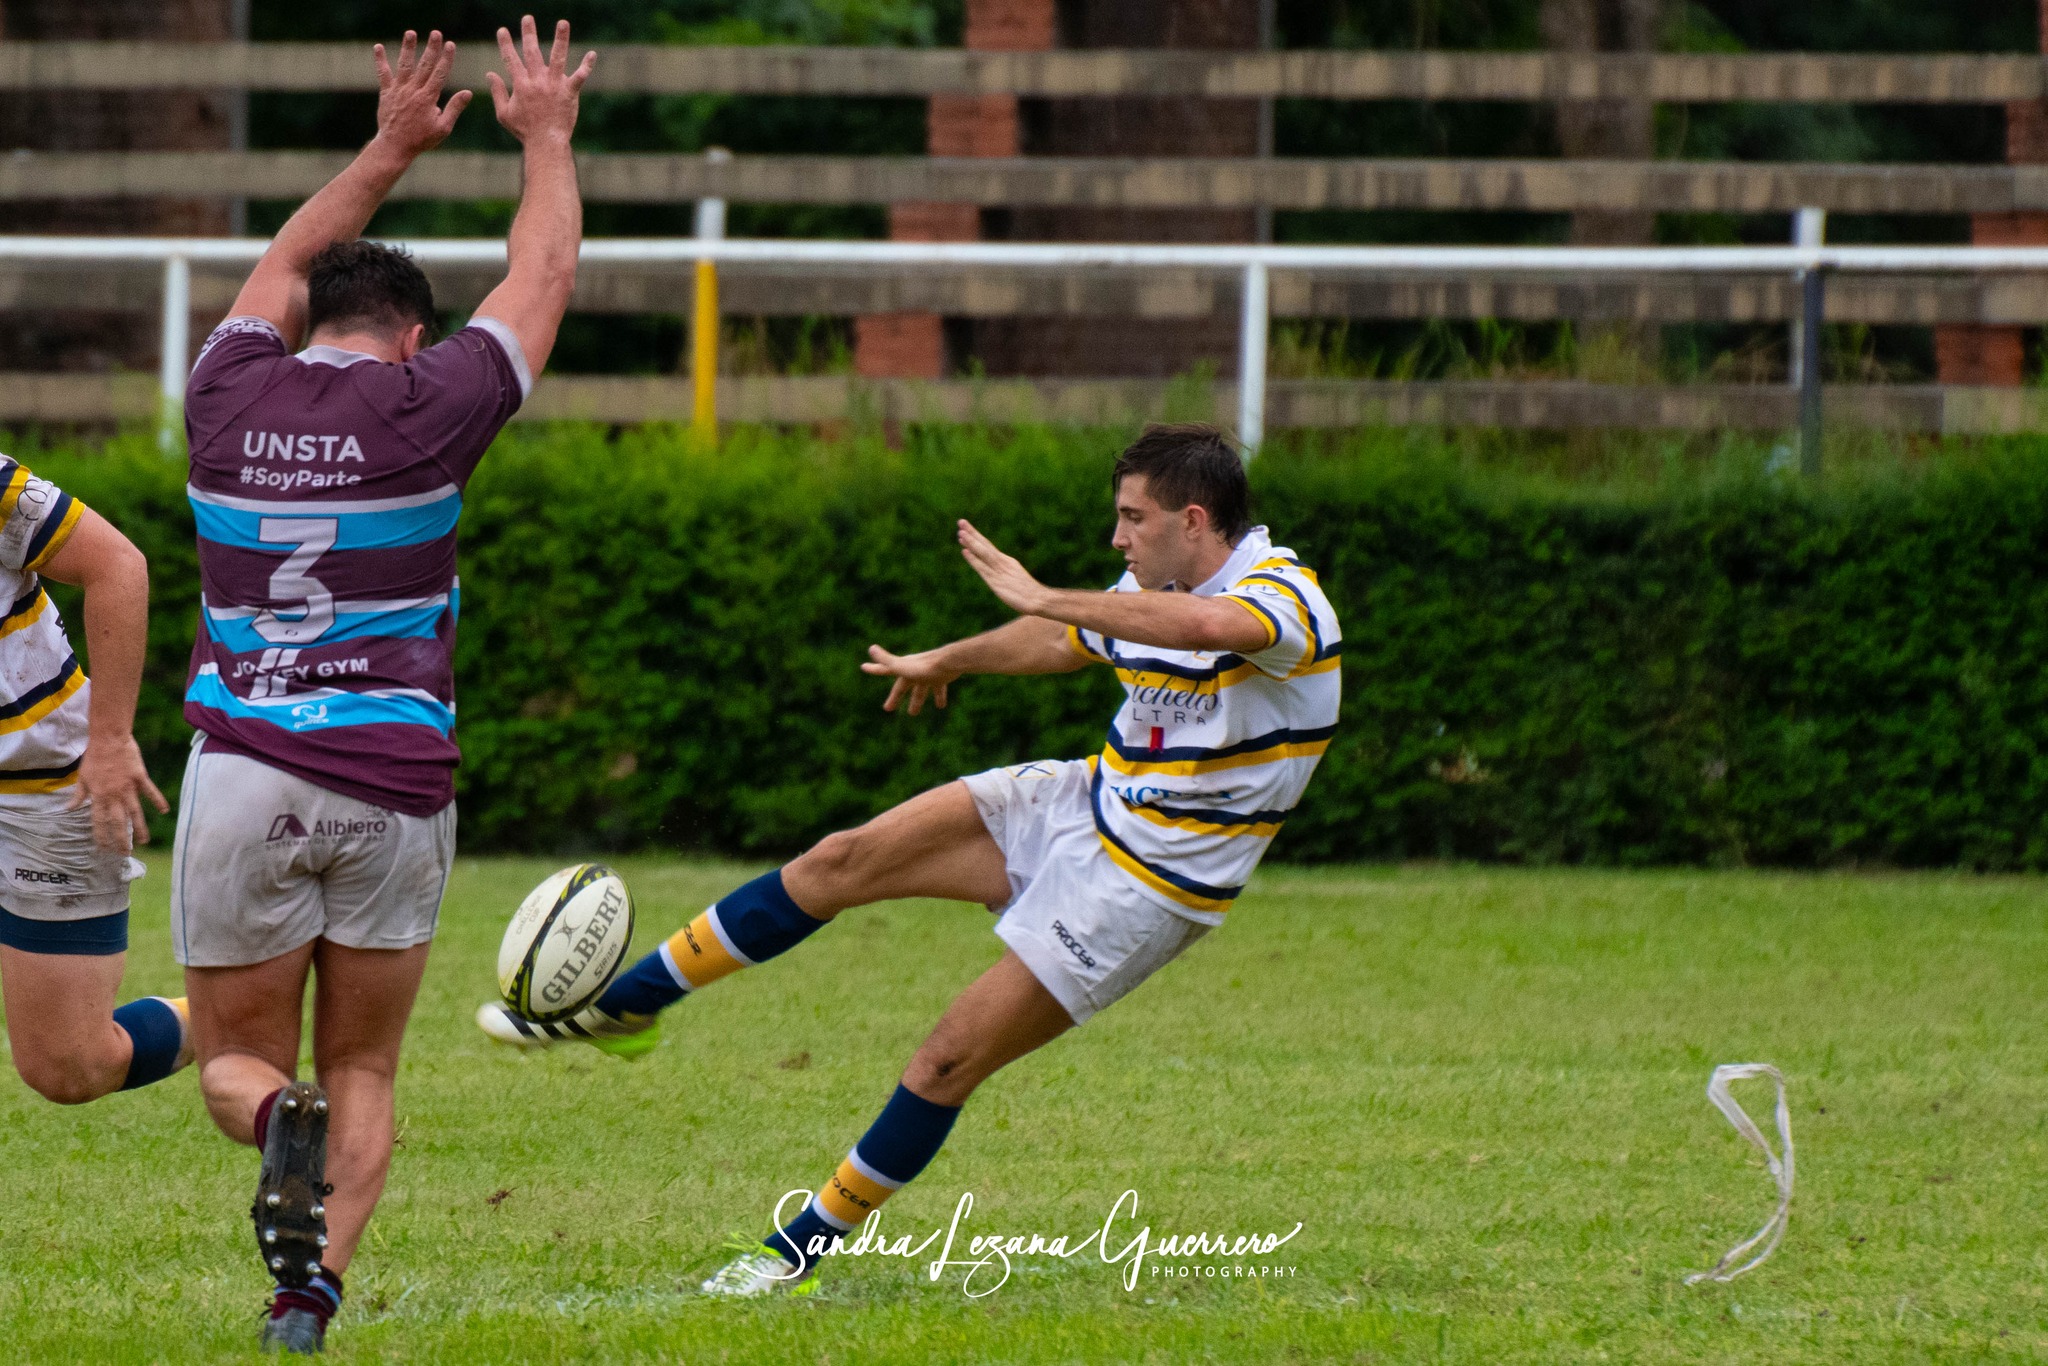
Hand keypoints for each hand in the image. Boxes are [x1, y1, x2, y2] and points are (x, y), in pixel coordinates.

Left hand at [67, 735, 169, 851]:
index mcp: (99, 796)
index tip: (104, 848)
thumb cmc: (94, 758)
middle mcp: (114, 795)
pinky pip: (150, 792)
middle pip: (118, 822)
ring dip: (139, 828)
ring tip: (144, 841)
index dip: (102, 836)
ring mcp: (129, 787)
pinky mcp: (140, 778)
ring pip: (135, 812)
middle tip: (125, 853)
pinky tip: (165, 811)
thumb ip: (78, 796)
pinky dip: (158, 801)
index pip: (100, 822)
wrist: (109, 739)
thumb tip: (68, 809)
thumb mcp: (82, 778)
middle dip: (121, 839)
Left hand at [372, 30, 470, 158]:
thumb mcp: (443, 128)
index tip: (451, 45)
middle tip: (436, 33)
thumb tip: (468, 93)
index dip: (446, 58)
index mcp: (428, 98)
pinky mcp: (386, 93)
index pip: (440, 74)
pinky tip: (379, 47)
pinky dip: (381, 60)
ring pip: (404, 65)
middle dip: (431, 48)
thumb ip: (454, 108)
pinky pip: (383, 74)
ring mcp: (398, 90)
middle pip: (424, 65)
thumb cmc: (421, 139)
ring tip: (411, 33)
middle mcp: (413, 91)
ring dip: (408, 48)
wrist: (395, 146)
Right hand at [489, 16, 596, 146]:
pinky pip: (580, 77)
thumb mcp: (504, 113)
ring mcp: (555, 86)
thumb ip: (498, 92)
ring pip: (558, 57)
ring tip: (563, 22)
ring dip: (560, 39)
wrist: (546, 142)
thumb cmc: (525, 131)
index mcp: (521, 85)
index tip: (502, 30)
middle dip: (528, 34)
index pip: (511, 59)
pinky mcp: (570, 93)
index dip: (505, 44)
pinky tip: (592, 54)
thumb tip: (490, 74)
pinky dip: (586, 65)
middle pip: (532, 52)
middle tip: (527, 18)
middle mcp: (537, 81)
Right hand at [861, 645, 963, 714]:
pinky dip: (939, 697)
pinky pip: (939, 689)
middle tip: (887, 709)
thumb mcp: (902, 667)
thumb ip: (886, 660)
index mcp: (903, 668)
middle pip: (903, 686)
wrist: (949, 663)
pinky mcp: (942, 677)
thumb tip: (871, 648)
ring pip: (920, 689)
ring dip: (916, 701)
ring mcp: (928, 674)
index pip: (884, 669)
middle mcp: (915, 670)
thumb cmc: (923, 667)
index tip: (863, 666)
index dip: (874, 669)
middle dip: (895, 697)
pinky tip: (941, 706)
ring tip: (912, 714)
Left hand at [957, 519, 1051, 615]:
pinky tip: (964, 551)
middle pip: (985, 545)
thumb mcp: (1017, 581)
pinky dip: (973, 559)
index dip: (977, 538)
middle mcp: (1003, 563)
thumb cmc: (1030, 594)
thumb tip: (1001, 578)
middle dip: (972, 533)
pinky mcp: (997, 582)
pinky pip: (983, 568)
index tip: (966, 530)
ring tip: (960, 532)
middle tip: (961, 521)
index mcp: (1007, 562)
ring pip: (983, 553)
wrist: (1039, 599)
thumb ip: (1007, 577)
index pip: (989, 547)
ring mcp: (1000, 571)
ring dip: (971, 542)